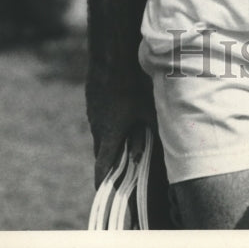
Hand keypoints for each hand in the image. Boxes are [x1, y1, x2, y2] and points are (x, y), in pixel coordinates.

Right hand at [86, 74, 154, 188]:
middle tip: (118, 169)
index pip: (102, 167)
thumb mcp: (148, 108)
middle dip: (108, 162)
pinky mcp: (91, 98)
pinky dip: (105, 121)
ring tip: (120, 140)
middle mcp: (97, 127)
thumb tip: (157, 152)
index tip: (103, 192)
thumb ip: (153, 131)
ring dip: (107, 140)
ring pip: (98, 133)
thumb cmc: (134, 83)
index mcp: (110, 134)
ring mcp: (92, 112)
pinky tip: (116, 112)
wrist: (111, 55)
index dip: (102, 182)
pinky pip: (97, 116)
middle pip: (100, 152)